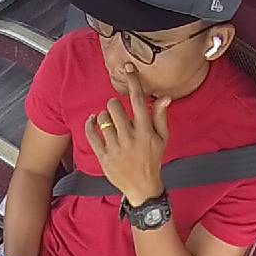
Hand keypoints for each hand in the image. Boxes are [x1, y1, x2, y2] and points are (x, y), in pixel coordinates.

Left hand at [85, 63, 170, 205]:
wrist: (142, 188)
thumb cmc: (152, 160)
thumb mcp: (162, 139)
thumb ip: (161, 117)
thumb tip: (165, 97)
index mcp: (146, 131)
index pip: (138, 100)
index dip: (132, 81)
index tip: (127, 68)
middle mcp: (130, 138)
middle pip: (115, 107)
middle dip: (113, 104)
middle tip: (115, 109)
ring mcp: (116, 148)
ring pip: (102, 119)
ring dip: (103, 115)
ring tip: (107, 120)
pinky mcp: (104, 157)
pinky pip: (91, 135)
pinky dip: (90, 124)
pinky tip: (93, 121)